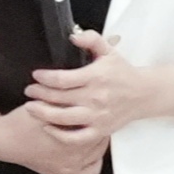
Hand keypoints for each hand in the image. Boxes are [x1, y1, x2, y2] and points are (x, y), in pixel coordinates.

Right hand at [0, 102, 109, 173]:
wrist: (4, 140)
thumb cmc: (22, 123)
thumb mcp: (46, 105)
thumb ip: (67, 102)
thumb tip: (86, 96)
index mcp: (72, 141)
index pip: (97, 127)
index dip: (96, 116)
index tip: (95, 109)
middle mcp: (74, 158)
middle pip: (100, 142)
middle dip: (99, 129)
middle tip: (96, 119)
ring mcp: (69, 169)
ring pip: (97, 156)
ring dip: (98, 144)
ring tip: (94, 132)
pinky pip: (90, 171)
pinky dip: (94, 162)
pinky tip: (90, 153)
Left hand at [22, 29, 160, 142]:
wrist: (144, 94)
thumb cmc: (122, 72)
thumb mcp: (109, 51)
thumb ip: (91, 39)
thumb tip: (73, 35)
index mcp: (96, 77)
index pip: (63, 79)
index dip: (44, 78)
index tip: (36, 75)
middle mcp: (96, 98)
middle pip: (59, 98)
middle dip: (39, 94)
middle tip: (28, 91)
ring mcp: (98, 116)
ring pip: (63, 119)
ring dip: (42, 113)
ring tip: (30, 107)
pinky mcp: (100, 131)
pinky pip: (76, 138)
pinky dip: (59, 135)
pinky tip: (47, 127)